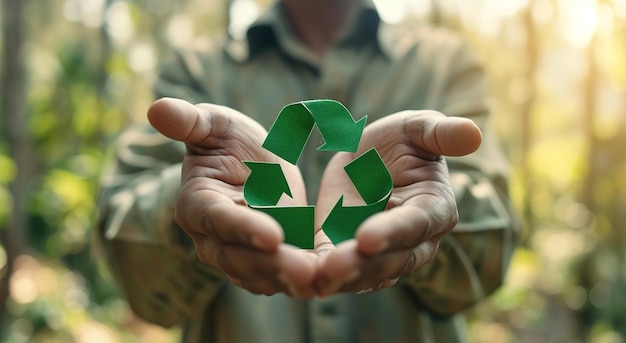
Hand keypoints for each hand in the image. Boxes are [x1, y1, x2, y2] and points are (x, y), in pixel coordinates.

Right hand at [148, 98, 316, 297]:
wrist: (250, 164)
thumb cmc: (228, 140)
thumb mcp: (216, 124)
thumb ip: (190, 121)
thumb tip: (156, 108)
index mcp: (197, 203)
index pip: (220, 220)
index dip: (245, 228)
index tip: (274, 235)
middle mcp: (211, 238)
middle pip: (240, 258)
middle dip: (272, 265)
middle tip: (305, 271)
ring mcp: (235, 255)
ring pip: (260, 275)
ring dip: (287, 280)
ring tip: (317, 280)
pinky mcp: (261, 262)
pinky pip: (277, 278)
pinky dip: (298, 283)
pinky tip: (323, 282)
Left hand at [314, 110, 481, 295]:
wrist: (369, 158)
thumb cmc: (401, 142)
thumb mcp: (418, 128)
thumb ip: (441, 133)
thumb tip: (473, 134)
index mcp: (434, 209)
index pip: (414, 225)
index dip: (392, 232)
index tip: (366, 238)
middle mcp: (413, 241)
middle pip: (391, 260)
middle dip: (362, 265)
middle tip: (333, 266)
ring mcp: (381, 253)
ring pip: (365, 274)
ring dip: (341, 280)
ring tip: (316, 280)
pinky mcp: (348, 253)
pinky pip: (337, 271)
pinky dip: (320, 277)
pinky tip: (301, 281)